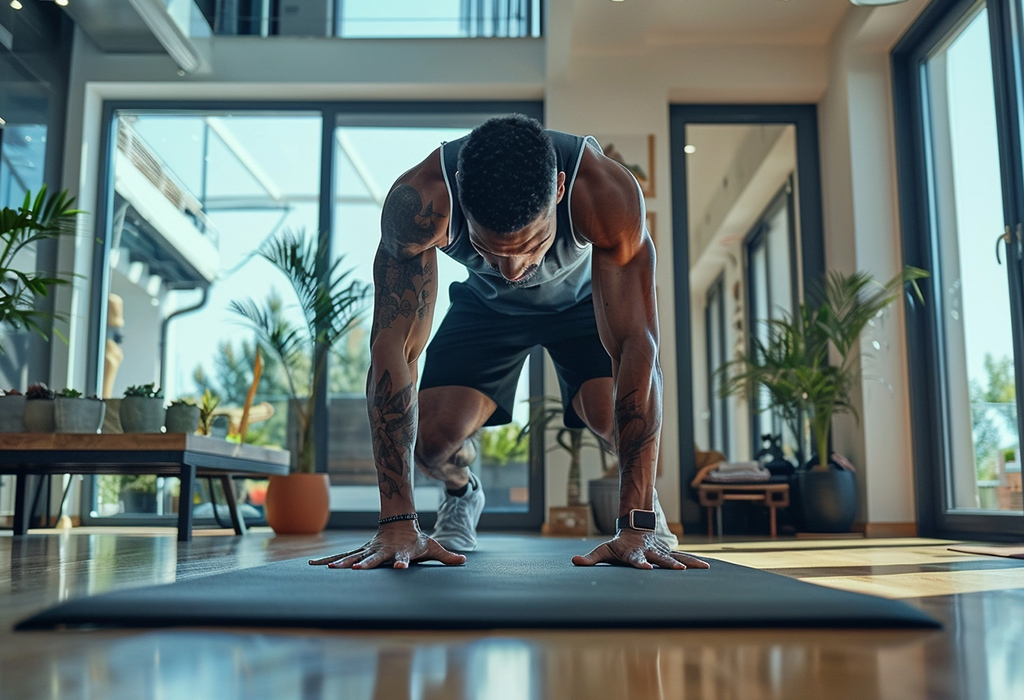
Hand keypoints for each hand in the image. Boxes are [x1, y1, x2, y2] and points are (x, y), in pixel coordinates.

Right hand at [307, 521, 466, 569]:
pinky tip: (313, 565)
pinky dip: (329, 560)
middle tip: (356, 570)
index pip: (403, 558)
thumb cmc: (416, 540)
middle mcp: (383, 550)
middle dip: (366, 564)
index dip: (402, 563)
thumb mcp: (433, 546)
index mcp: (401, 551)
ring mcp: (370, 550)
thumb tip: (464, 561)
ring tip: (330, 569)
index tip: (400, 568)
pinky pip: (343, 556)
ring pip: (354, 556)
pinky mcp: (360, 551)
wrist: (399, 523)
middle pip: (374, 558)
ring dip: (342, 563)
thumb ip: (446, 556)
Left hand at [571, 529, 710, 569]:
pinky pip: (683, 558)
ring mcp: (661, 552)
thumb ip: (590, 558)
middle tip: (679, 570)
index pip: (636, 559)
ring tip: (702, 568)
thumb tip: (574, 561)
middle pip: (660, 559)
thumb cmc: (619, 544)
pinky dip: (694, 562)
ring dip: (688, 563)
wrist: (636, 528)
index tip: (645, 568)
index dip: (640, 563)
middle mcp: (650, 552)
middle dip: (669, 564)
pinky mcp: (668, 553)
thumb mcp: (604, 550)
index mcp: (634, 553)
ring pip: (676, 557)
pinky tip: (706, 567)